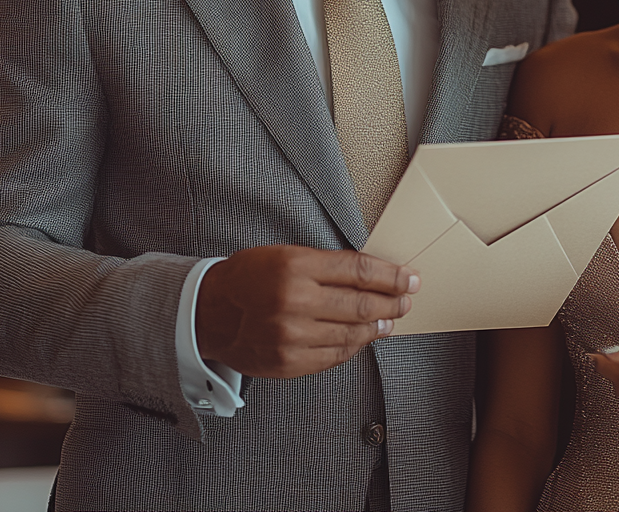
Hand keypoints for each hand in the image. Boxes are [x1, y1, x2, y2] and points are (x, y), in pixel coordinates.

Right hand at [195, 244, 418, 377]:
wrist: (208, 312)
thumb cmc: (249, 277)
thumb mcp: (286, 255)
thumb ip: (327, 265)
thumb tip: (371, 273)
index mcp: (295, 267)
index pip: (358, 271)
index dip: (390, 275)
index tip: (409, 277)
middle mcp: (294, 302)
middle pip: (360, 304)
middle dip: (392, 301)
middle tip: (407, 298)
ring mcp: (292, 336)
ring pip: (351, 333)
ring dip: (377, 326)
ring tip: (389, 319)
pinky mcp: (288, 362)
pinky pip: (334, 355)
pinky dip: (355, 345)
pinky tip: (364, 336)